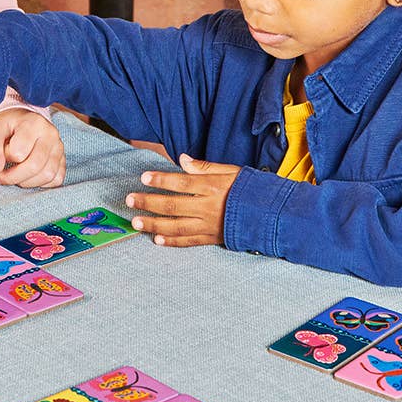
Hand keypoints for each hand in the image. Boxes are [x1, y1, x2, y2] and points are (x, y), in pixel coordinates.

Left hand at [0, 109, 65, 187]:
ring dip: (27, 182)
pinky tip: (29, 176)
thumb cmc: (9, 126)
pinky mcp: (63, 159)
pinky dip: (41, 184)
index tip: (0, 154)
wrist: (23, 120)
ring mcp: (59, 147)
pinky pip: (56, 180)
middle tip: (1, 176)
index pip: (18, 153)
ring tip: (15, 175)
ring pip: (47, 175)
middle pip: (35, 166)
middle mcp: (51, 134)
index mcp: (34, 124)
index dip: (5, 158)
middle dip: (13, 177)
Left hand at [125, 153, 240, 246]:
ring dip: (154, 224)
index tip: (143, 178)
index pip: (182, 182)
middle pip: (173, 206)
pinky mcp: (212, 238)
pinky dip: (172, 241)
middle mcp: (209, 207)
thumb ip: (205, 167)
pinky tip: (156, 239)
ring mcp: (210, 225)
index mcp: (213, 187)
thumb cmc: (249, 189)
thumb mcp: (231, 171)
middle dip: (148, 202)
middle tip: (130, 200)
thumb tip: (183, 160)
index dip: (161, 180)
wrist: (272, 214)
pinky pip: (189, 241)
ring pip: (176, 226)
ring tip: (136, 222)